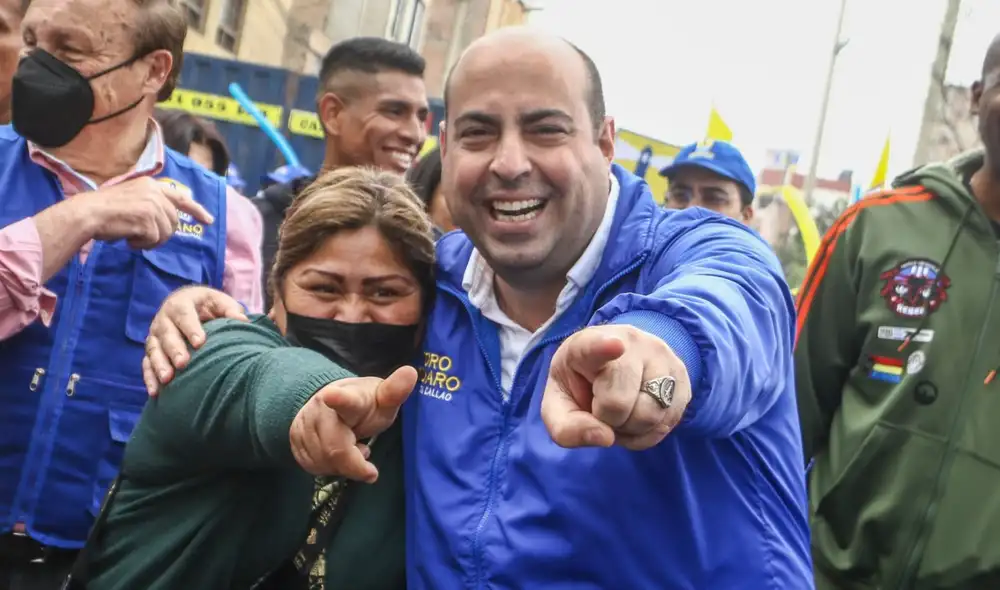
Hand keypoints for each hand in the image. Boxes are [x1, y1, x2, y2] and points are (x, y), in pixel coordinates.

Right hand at [80, 177, 213, 248]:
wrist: (88, 213)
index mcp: (151, 185)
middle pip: (174, 222)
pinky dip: (142, 244)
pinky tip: (128, 239)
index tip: (209, 220)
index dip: (197, 210)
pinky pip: (154, 240)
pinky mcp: (148, 220)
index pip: (181, 197)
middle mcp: (155, 193)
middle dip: (162, 234)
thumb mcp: (131, 198)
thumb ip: (151, 204)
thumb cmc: (104, 208)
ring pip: (166, 233)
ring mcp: (153, 206)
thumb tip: (167, 222)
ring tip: (132, 237)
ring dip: (150, 240)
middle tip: (143, 237)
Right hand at [142, 286, 247, 395]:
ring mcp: (155, 335)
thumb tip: (244, 321)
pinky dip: (149, 377)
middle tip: (183, 363)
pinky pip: (146, 363)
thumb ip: (230, 310)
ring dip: (159, 365)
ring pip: (154, 350)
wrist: (187, 303)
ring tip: (168, 379)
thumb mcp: (219, 301)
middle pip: (167, 334)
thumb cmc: (208, 305)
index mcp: (180, 303)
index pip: (184, 315)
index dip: (191, 328)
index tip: (200, 343)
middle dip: (174, 349)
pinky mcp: (152, 349)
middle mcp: (164, 319)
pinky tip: (156, 391)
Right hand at [289, 366, 417, 480]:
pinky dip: (330, 467)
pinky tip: (337, 454)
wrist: (328, 403)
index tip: (332, 395)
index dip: (339, 399)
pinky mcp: (294, 440)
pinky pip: (314, 466)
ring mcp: (304, 423)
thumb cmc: (364, 405)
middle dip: (354, 463)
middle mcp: (321, 408)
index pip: (344, 399)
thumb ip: (395, 392)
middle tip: (370, 466)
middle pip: (335, 448)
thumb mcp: (382, 399)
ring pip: (324, 461)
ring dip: (344, 465)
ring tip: (352, 448)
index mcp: (348, 397)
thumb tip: (411, 372)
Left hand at [541, 325, 690, 450]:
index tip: (615, 345)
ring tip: (621, 413)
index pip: (594, 345)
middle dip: (607, 419)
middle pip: (618, 401)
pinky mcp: (682, 376)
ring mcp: (660, 356)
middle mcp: (630, 342)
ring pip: (650, 414)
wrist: (614, 364)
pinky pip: (668, 422)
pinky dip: (648, 433)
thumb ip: (567, 428)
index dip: (603, 347)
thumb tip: (605, 438)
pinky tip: (637, 416)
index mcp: (587, 344)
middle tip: (601, 408)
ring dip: (630, 429)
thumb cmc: (581, 385)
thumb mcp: (558, 406)